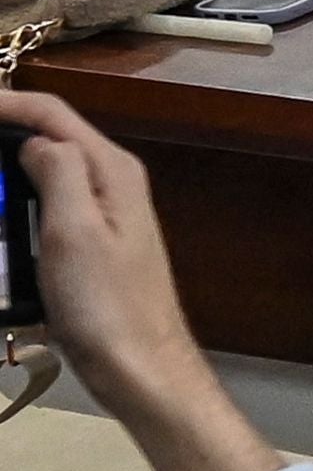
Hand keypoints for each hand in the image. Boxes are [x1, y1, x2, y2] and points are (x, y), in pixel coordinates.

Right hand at [0, 92, 278, 470]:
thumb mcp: (74, 230)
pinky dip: (16, 200)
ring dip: (6, 165)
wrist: (141, 368)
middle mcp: (114, 184)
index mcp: (112, 171)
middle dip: (3, 129)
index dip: (3, 102)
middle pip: (49, 136)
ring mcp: (107, 216)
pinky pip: (47, 206)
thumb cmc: (106, 304)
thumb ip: (57, 171)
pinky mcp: (93, 246)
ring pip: (46, 170)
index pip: (52, 113)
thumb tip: (35, 138)